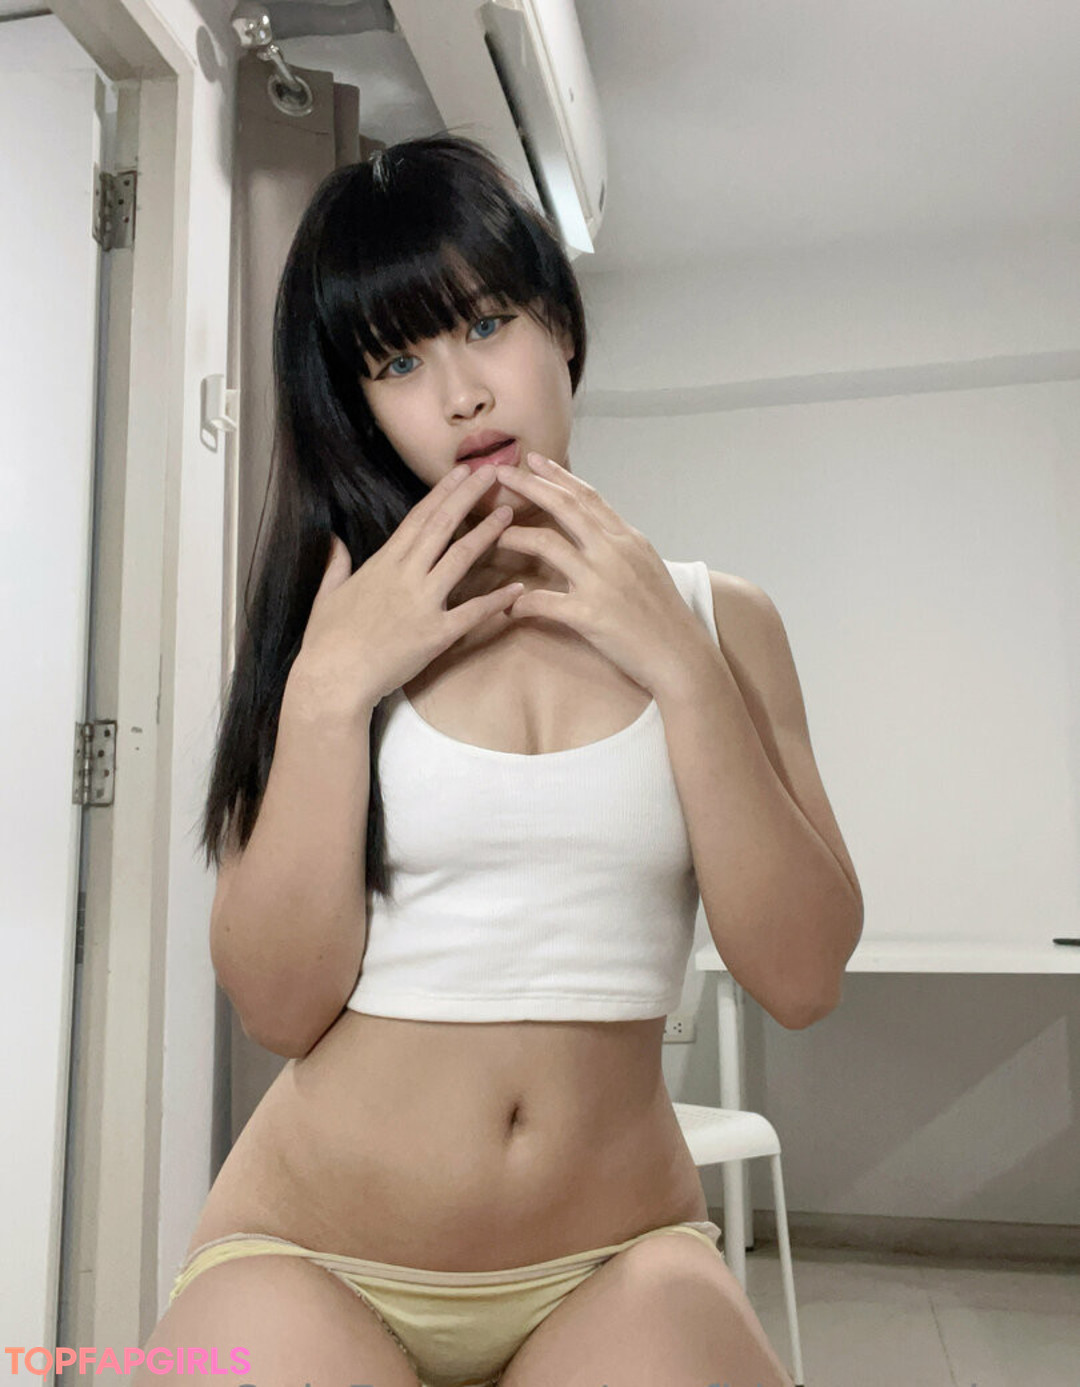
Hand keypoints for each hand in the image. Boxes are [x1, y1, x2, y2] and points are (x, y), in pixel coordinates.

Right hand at [292, 463, 519, 715]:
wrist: (333, 679)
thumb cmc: (326, 639)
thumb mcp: (326, 594)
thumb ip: (336, 563)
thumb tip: (334, 540)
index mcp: (382, 563)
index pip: (418, 518)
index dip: (442, 492)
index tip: (461, 471)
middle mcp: (405, 576)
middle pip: (442, 527)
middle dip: (468, 496)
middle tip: (492, 471)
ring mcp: (422, 603)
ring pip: (460, 559)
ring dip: (487, 534)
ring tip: (509, 512)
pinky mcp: (436, 634)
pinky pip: (471, 613)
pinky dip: (496, 600)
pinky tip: (517, 587)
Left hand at [491, 452, 714, 697]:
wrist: (681, 655)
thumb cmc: (664, 615)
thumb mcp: (647, 566)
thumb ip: (620, 545)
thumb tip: (597, 530)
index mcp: (627, 539)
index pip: (587, 496)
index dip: (558, 475)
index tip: (533, 460)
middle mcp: (614, 552)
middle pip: (564, 506)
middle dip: (529, 485)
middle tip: (501, 472)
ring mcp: (601, 581)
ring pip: (547, 544)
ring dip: (515, 537)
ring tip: (494, 536)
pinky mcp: (589, 613)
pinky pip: (542, 601)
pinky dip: (520, 602)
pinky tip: (508, 605)